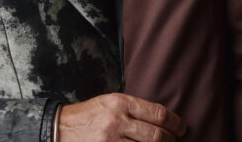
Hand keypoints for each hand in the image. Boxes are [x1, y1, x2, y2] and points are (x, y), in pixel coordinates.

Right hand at [58, 93, 186, 140]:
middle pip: (155, 135)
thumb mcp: (111, 102)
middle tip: (176, 141)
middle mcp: (116, 121)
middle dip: (170, 140)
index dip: (175, 123)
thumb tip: (163, 119)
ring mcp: (109, 140)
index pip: (158, 114)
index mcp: (121, 103)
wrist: (59, 128)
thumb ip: (135, 109)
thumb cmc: (89, 115)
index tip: (182, 128)